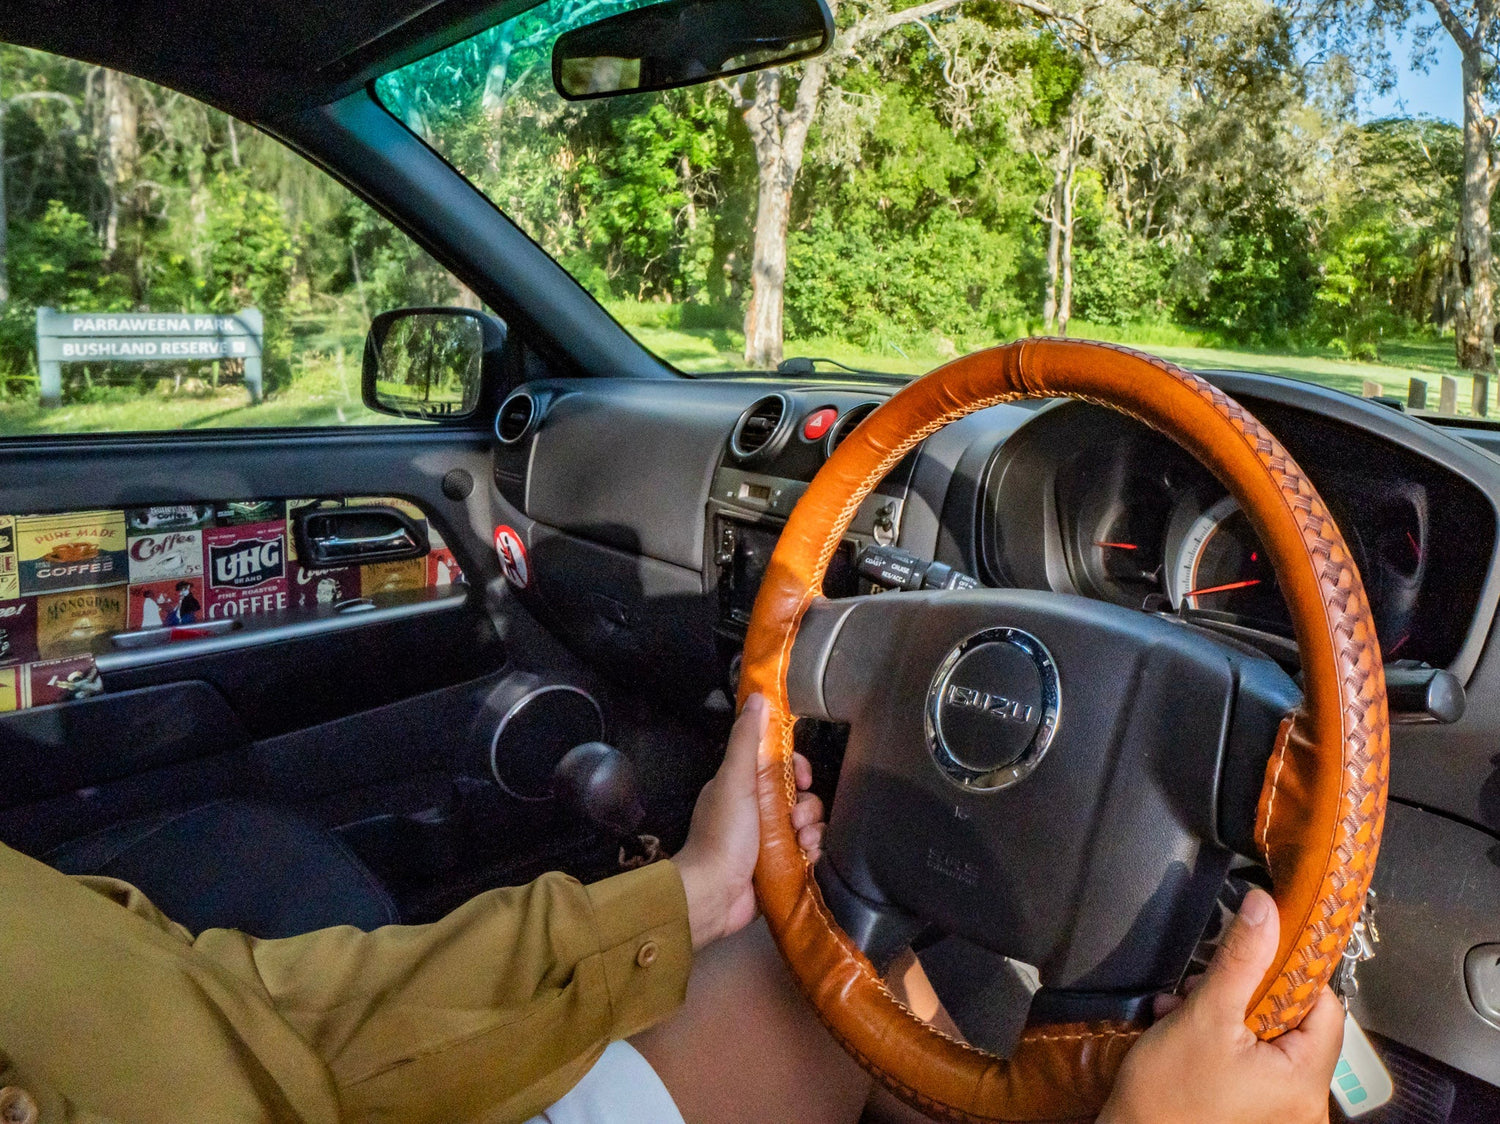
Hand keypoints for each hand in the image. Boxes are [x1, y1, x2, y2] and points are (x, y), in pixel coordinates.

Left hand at [673, 694, 824, 949]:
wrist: (714, 895)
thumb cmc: (722, 834)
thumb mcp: (734, 780)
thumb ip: (747, 740)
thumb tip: (758, 697)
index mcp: (742, 787)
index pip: (780, 767)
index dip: (796, 768)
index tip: (801, 776)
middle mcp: (756, 811)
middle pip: (799, 795)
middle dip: (807, 803)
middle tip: (797, 818)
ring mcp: (768, 841)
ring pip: (807, 824)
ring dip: (813, 829)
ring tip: (802, 841)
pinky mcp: (780, 867)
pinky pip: (808, 851)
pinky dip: (812, 851)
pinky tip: (806, 856)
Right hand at [1098, 888, 1344, 1123]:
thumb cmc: (1168, 1094)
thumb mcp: (1205, 1014)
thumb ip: (1241, 958)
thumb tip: (1265, 910)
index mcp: (1306, 1081)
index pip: (1325, 1005)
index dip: (1291, 972)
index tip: (1259, 953)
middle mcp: (1304, 1102)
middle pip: (1293, 1020)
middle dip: (1246, 991)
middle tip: (1208, 985)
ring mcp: (1280, 1110)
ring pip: (1267, 1036)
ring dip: (1227, 1011)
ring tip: (1187, 1009)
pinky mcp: (1256, 1111)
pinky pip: (1252, 1058)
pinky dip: (1223, 1038)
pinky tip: (1185, 1029)